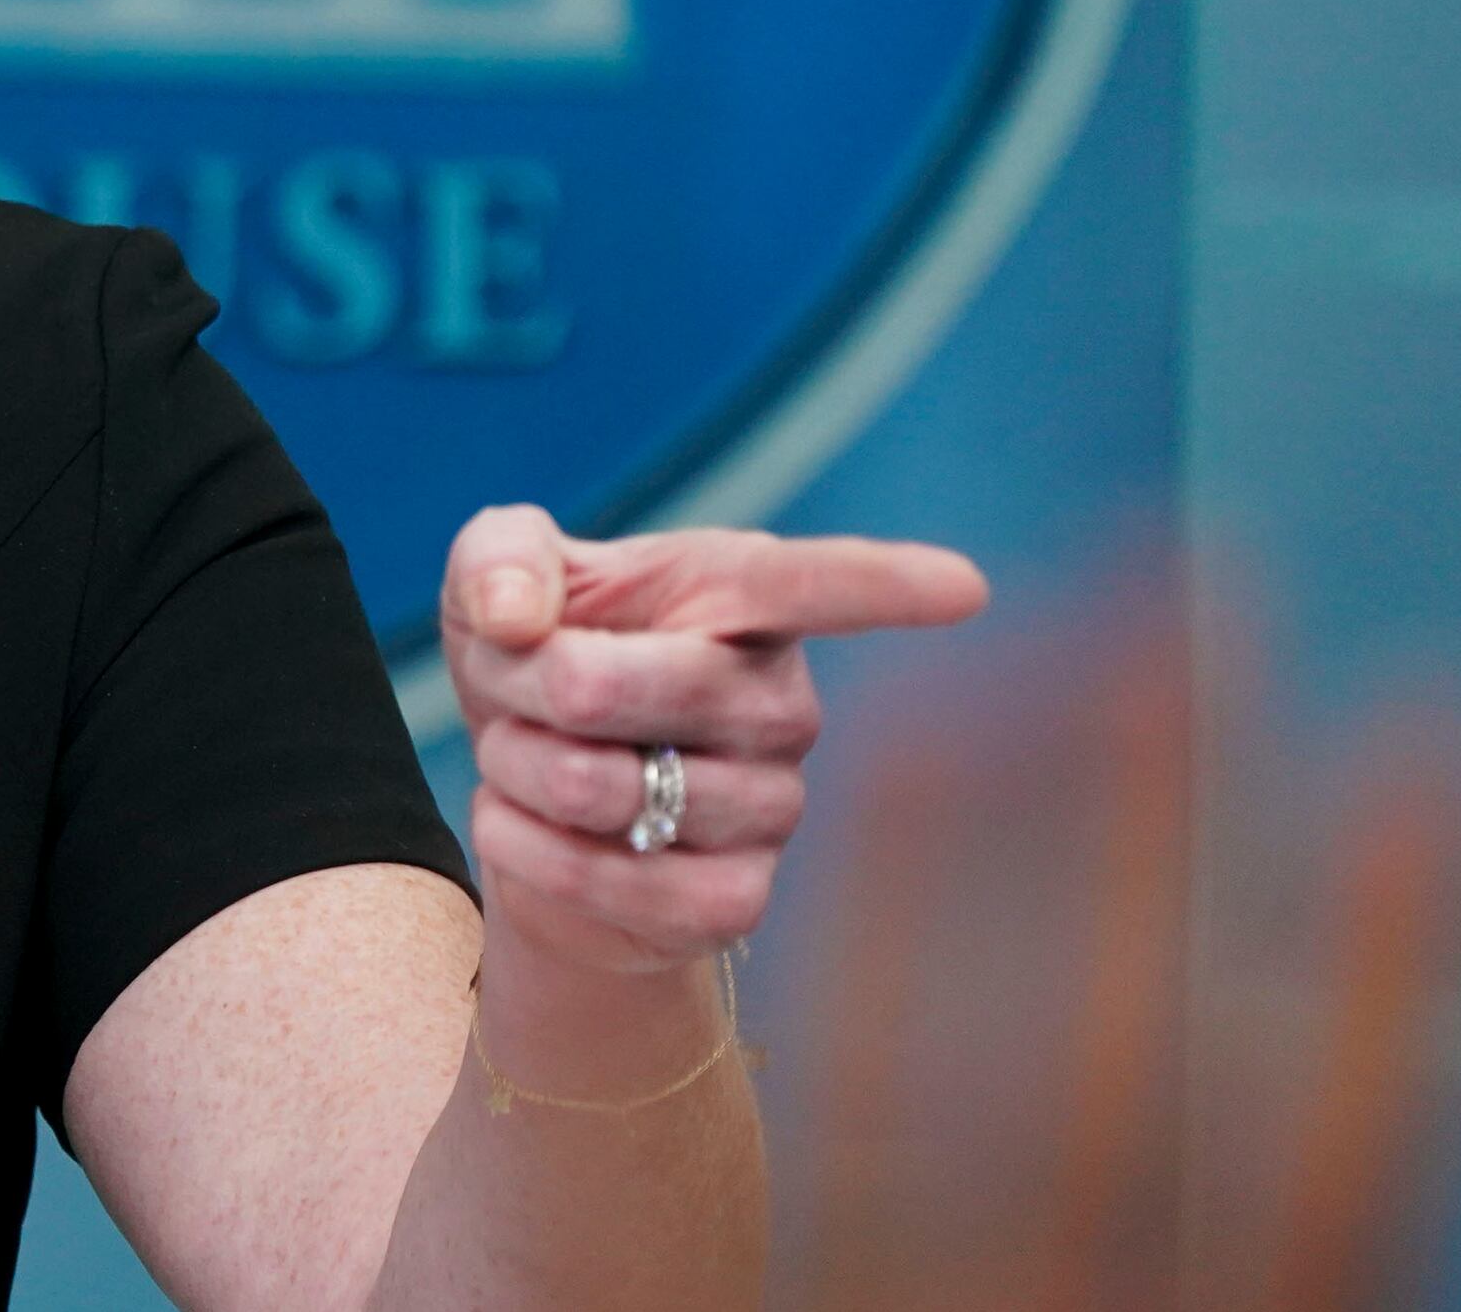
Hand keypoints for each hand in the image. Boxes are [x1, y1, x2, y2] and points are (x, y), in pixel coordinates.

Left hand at [440, 505, 987, 978]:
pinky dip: (530, 851)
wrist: (517, 798)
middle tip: (512, 686)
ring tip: (519, 757)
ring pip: (602, 788)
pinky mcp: (738, 901)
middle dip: (527, 684)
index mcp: (739, 598)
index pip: (822, 586)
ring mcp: (774, 806)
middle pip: (629, 686)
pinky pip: (618, 884)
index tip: (962, 588)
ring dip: (517, 768)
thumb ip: (498, 559)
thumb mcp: (498, 584)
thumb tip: (515, 613)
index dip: (887, 586)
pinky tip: (518, 823)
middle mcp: (780, 701)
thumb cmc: (530, 666)